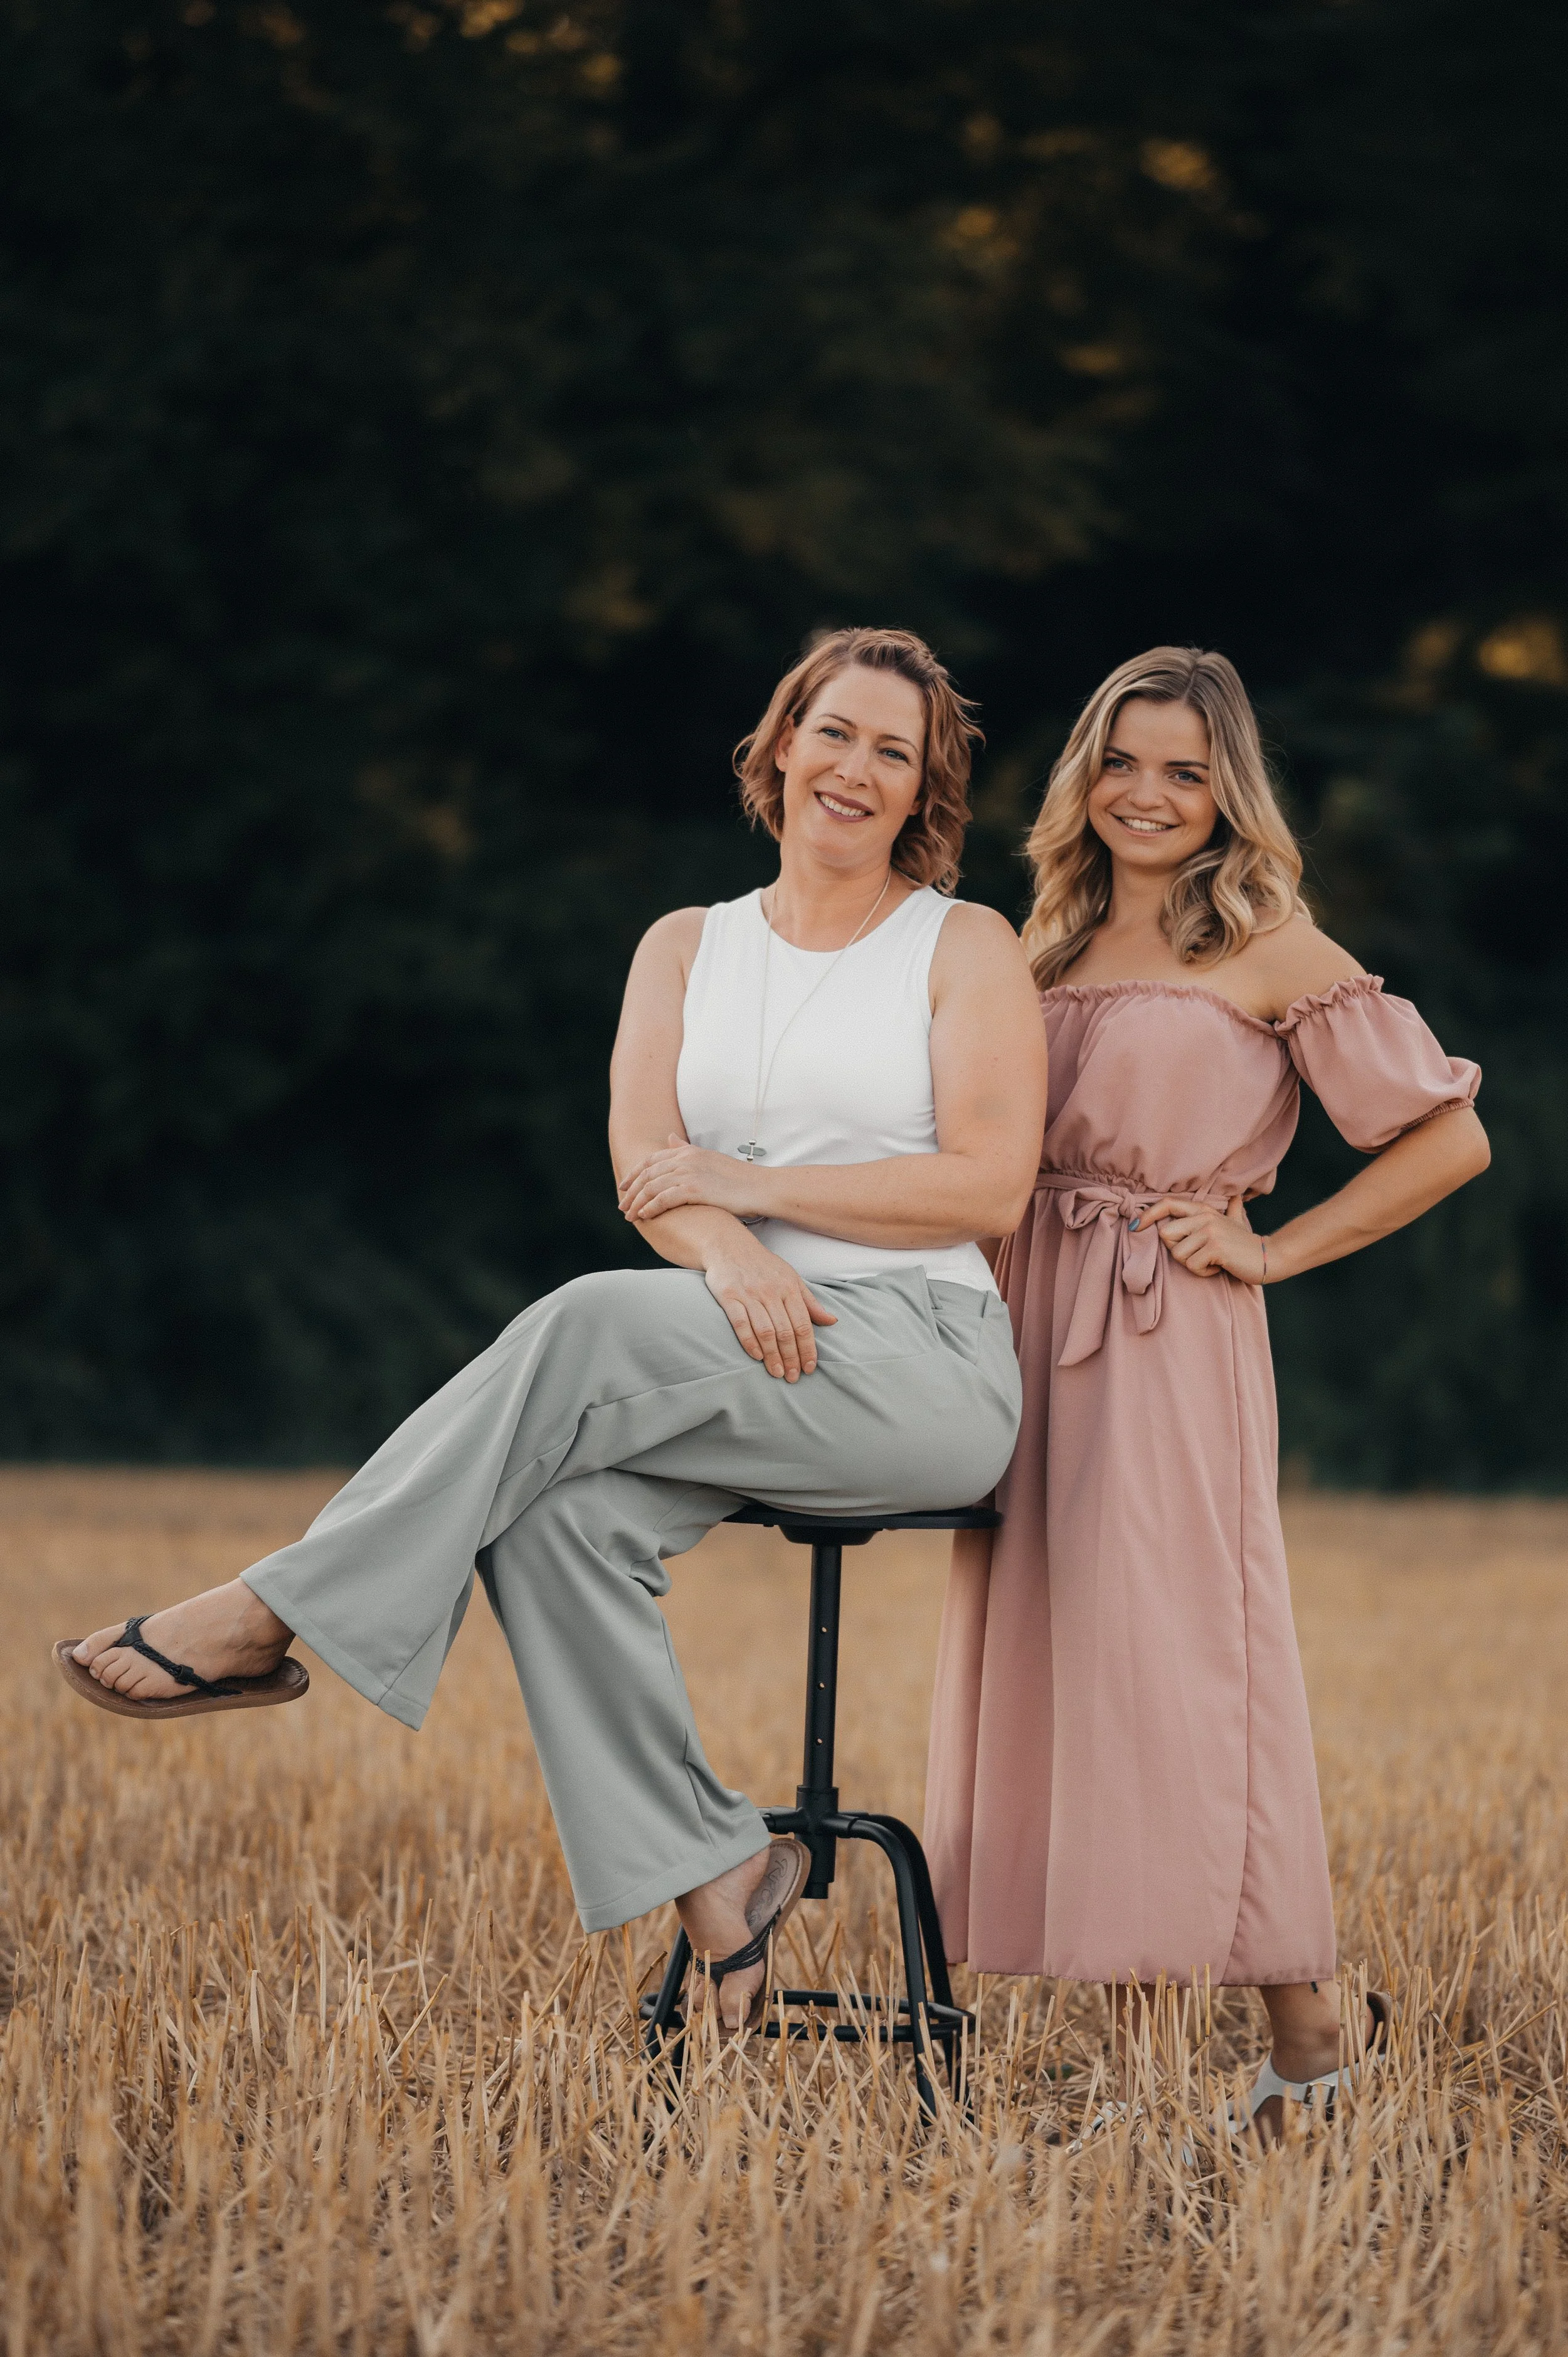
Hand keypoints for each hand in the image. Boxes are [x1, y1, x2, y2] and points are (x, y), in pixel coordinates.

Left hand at [618, 1136, 765, 1224]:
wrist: (762, 1188)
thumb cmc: (740, 1179)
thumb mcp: (710, 1159)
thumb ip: (687, 1151)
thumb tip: (670, 1139)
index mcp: (688, 1152)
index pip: (651, 1160)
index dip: (634, 1174)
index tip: (624, 1187)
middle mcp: (686, 1159)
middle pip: (647, 1174)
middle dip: (631, 1191)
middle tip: (622, 1206)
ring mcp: (690, 1173)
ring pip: (651, 1187)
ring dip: (637, 1203)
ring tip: (630, 1216)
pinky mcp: (695, 1189)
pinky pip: (663, 1199)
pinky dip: (651, 1208)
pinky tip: (645, 1217)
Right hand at [701, 1239, 836, 1379]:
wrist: (729, 1245)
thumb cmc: (763, 1266)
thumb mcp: (792, 1278)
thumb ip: (810, 1303)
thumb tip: (832, 1321)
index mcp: (789, 1288)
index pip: (803, 1325)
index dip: (808, 1349)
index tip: (810, 1368)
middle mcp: (771, 1292)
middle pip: (786, 1331)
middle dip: (792, 1357)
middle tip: (793, 1377)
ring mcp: (749, 1294)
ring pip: (765, 1330)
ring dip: (773, 1355)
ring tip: (777, 1373)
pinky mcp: (729, 1296)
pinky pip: (740, 1323)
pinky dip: (749, 1342)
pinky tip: (757, 1357)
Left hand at [1135, 1194, 1267, 1283]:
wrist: (1269, 1257)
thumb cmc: (1246, 1243)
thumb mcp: (1237, 1222)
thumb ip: (1232, 1208)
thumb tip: (1236, 1196)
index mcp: (1203, 1210)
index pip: (1168, 1204)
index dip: (1148, 1215)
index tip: (1134, 1226)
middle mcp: (1204, 1217)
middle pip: (1166, 1235)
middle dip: (1178, 1251)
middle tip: (1199, 1254)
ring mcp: (1210, 1231)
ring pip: (1179, 1254)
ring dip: (1193, 1265)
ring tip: (1212, 1261)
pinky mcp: (1215, 1248)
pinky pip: (1193, 1266)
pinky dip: (1203, 1272)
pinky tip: (1218, 1267)